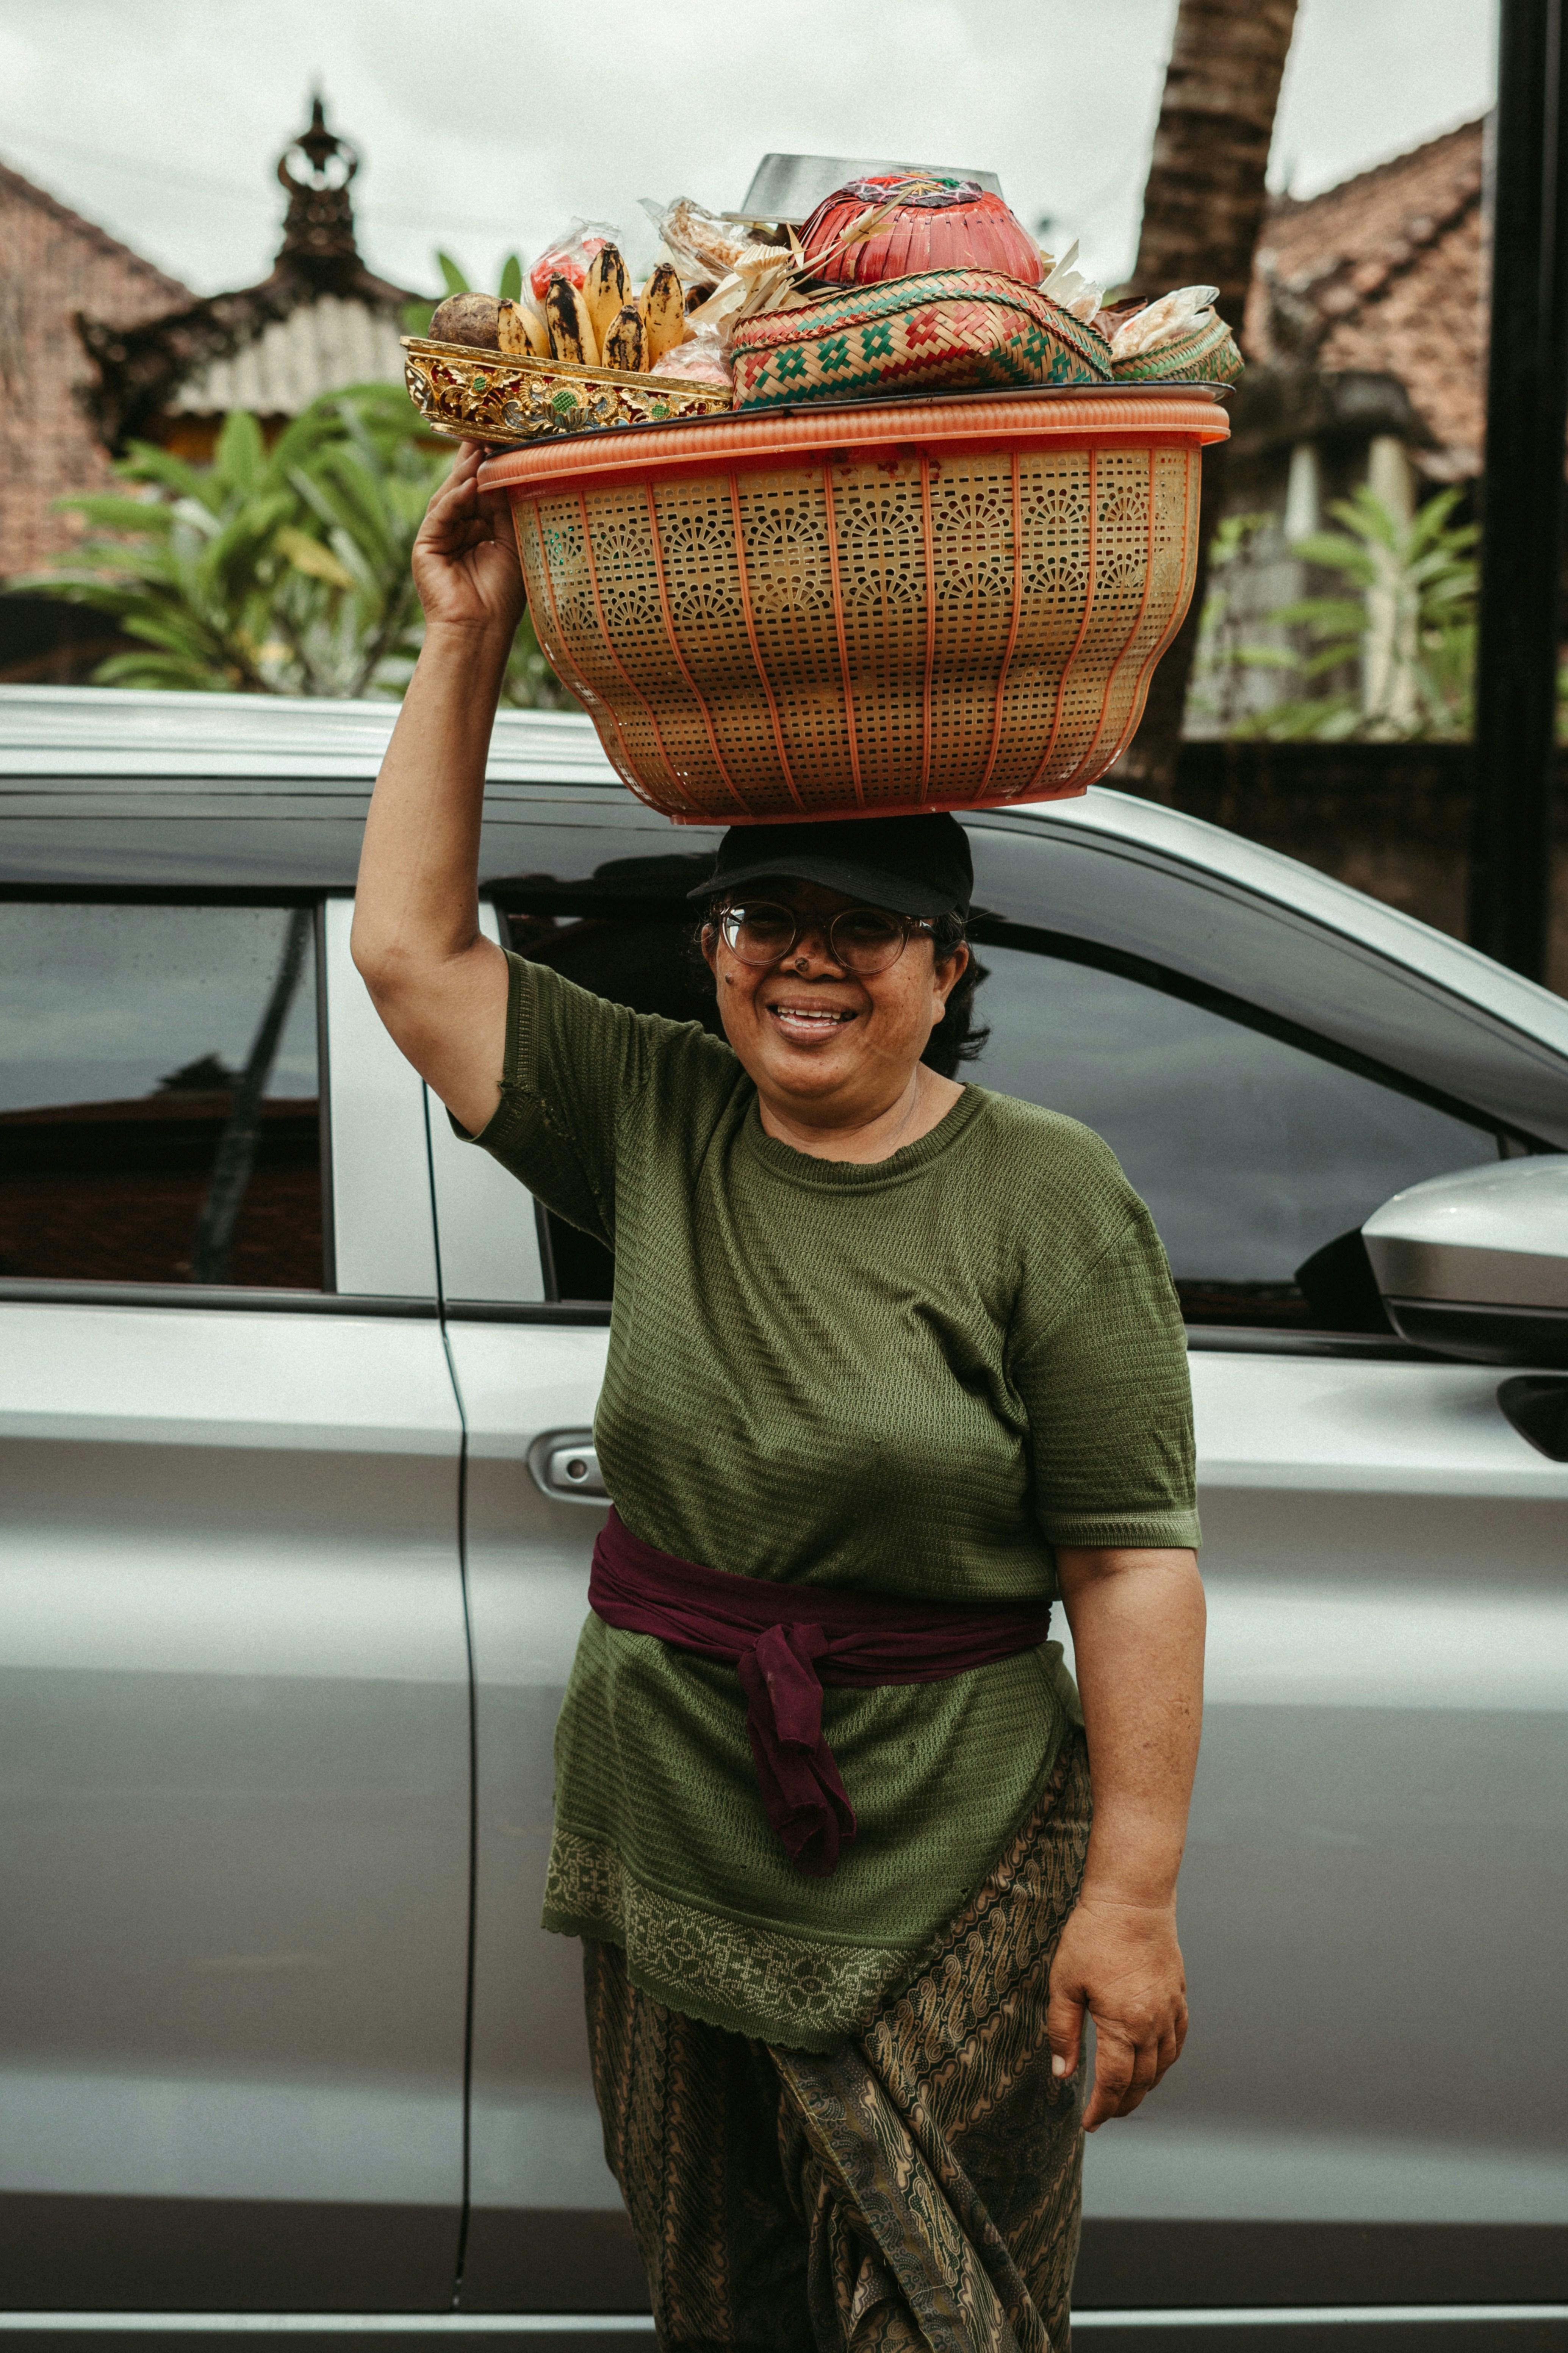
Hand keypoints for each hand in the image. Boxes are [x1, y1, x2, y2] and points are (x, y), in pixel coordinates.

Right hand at [412, 439, 524, 641]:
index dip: (492, 463)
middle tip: (489, 428)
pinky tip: (470, 484)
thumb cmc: (503, 596)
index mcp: (479, 528)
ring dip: (467, 472)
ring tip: (483, 449)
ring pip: (450, 495)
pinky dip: (455, 499)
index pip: (484, 488)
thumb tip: (507, 468)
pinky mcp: (426, 546)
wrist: (481, 631)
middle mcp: (458, 528)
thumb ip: (507, 507)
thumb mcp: (513, 542)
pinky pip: (440, 514)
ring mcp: (439, 536)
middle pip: (464, 485)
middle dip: (476, 458)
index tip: (504, 436)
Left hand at [1046, 1889, 1188, 2130]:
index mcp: (1123, 2025)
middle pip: (1142, 2081)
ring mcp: (1171, 2011)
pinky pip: (1177, 2041)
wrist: (1132, 1900)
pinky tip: (1154, 2064)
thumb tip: (1063, 2074)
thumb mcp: (1064, 1984)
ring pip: (1163, 2066)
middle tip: (1104, 2115)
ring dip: (1145, 2087)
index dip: (1102, 2109)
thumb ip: (1062, 2032)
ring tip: (1124, 2096)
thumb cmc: (1093, 1937)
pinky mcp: (1179, 1996)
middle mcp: (1153, 2025)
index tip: (1089, 2123)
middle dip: (1122, 2104)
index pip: (1114, 2083)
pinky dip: (1165, 2061)